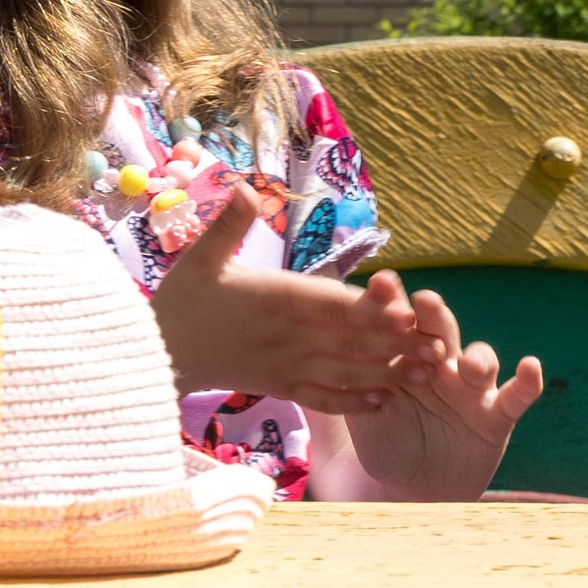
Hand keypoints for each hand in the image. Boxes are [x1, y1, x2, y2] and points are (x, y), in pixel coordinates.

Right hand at [148, 192, 418, 411]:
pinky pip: (320, 399)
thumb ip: (228, 225)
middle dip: (395, 344)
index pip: (332, 304)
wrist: (150, 358)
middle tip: (437, 347)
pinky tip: (379, 403)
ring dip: (385, 374)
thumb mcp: (201, 258)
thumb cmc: (180, 303)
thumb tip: (242, 185)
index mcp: (277, 299)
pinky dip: (350, 402)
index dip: (370, 309)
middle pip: (350, 339)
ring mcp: (285, 365)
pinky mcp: (278, 387)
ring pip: (344, 372)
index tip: (406, 311)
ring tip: (423, 376)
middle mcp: (288, 336)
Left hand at [321, 274, 543, 501]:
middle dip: (433, 316)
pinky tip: (530, 367)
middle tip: (424, 302)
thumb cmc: (384, 444)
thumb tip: (293, 357)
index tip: (380, 283)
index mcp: (405, 356)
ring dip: (477, 356)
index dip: (392, 304)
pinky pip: (517, 395)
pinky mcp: (497, 415)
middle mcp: (440, 363)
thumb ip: (336, 387)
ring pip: (479, 358)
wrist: (413, 491)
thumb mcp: (355, 415)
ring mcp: (471, 387)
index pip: (398, 323)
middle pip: (439, 331)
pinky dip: (527, 380)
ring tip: (467, 365)